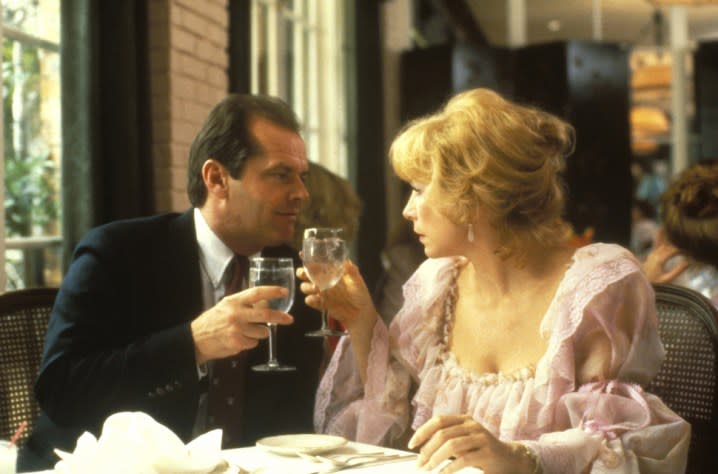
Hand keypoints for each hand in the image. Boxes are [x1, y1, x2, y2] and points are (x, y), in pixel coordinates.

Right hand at [191, 286, 293, 363]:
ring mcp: (237, 330)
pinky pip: (254, 343)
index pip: (257, 293)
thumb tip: (267, 303)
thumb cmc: (213, 321)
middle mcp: (236, 314)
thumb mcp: (227, 305)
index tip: (284, 292)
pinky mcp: (237, 343)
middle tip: (289, 319)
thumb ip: (245, 303)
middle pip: (265, 314)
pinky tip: (240, 339)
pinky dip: (251, 342)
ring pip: (262, 331)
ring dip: (261, 332)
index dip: (272, 292)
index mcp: (233, 301)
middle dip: (280, 317)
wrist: (196, 339)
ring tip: (248, 331)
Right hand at [297, 260, 376, 333]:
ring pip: (305, 287)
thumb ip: (351, 270)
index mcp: (330, 272)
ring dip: (307, 286)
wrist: (360, 312)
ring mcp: (321, 293)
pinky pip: (310, 300)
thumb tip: (346, 261)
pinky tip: (318, 299)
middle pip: (305, 274)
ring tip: (316, 288)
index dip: (308, 258)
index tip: (302, 254)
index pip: (317, 263)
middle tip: (304, 274)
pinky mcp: (321, 304)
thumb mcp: (357, 280)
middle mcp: (323, 281)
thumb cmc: (360, 293)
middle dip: (302, 273)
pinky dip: (311, 299)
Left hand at [408, 415, 536, 473]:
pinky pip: (463, 459)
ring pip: (451, 445)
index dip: (423, 432)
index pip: (438, 421)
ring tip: (428, 469)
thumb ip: (448, 440)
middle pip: (442, 434)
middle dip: (427, 450)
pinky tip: (442, 473)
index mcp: (464, 420)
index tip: (411, 445)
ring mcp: (481, 438)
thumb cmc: (481, 451)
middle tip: (420, 463)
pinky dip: (450, 467)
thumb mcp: (464, 441)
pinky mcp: (487, 453)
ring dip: (436, 458)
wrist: (510, 459)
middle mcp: (472, 425)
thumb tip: (422, 450)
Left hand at [642, 231, 688, 282]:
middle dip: (678, 242)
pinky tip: (662, 229)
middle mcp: (655, 255)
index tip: (690, 249)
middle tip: (687, 239)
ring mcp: (652, 254)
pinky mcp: (651, 254)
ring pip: (663, 243)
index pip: (673, 251)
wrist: (641, 282)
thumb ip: (678, 270)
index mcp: (660, 260)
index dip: (682, 249)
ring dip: (670, 237)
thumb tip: (689, 262)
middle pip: (668, 245)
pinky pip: (657, 243)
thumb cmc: (655, 283)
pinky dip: (660, 236)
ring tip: (675, 227)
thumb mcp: (667, 279)